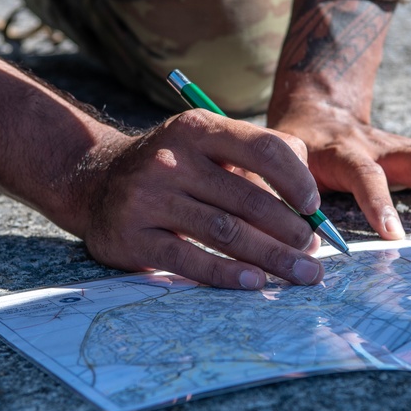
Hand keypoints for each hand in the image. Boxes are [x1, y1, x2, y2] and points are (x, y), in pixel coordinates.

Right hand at [75, 109, 325, 288]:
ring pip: (224, 232)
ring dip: (270, 256)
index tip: (314, 207)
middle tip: (313, 251)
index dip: (296, 180)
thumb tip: (310, 191)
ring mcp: (148, 197)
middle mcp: (171, 159)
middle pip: (246, 198)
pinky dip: (227, 275)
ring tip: (300, 272)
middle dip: (289, 229)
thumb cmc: (174, 166)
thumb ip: (260, 154)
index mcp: (197, 128)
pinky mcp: (132, 236)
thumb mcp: (208, 143)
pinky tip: (255, 282)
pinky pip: (189, 260)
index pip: (261, 148)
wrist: (96, 182)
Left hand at [270, 0, 410, 239]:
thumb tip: (265, 233)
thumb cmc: (290, 148)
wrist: (313, 111)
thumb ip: (264, 190)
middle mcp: (378, 145)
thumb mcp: (268, 164)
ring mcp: (403, 144)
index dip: (379, 202)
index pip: (364, 173)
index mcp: (339, 153)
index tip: (395, 238)